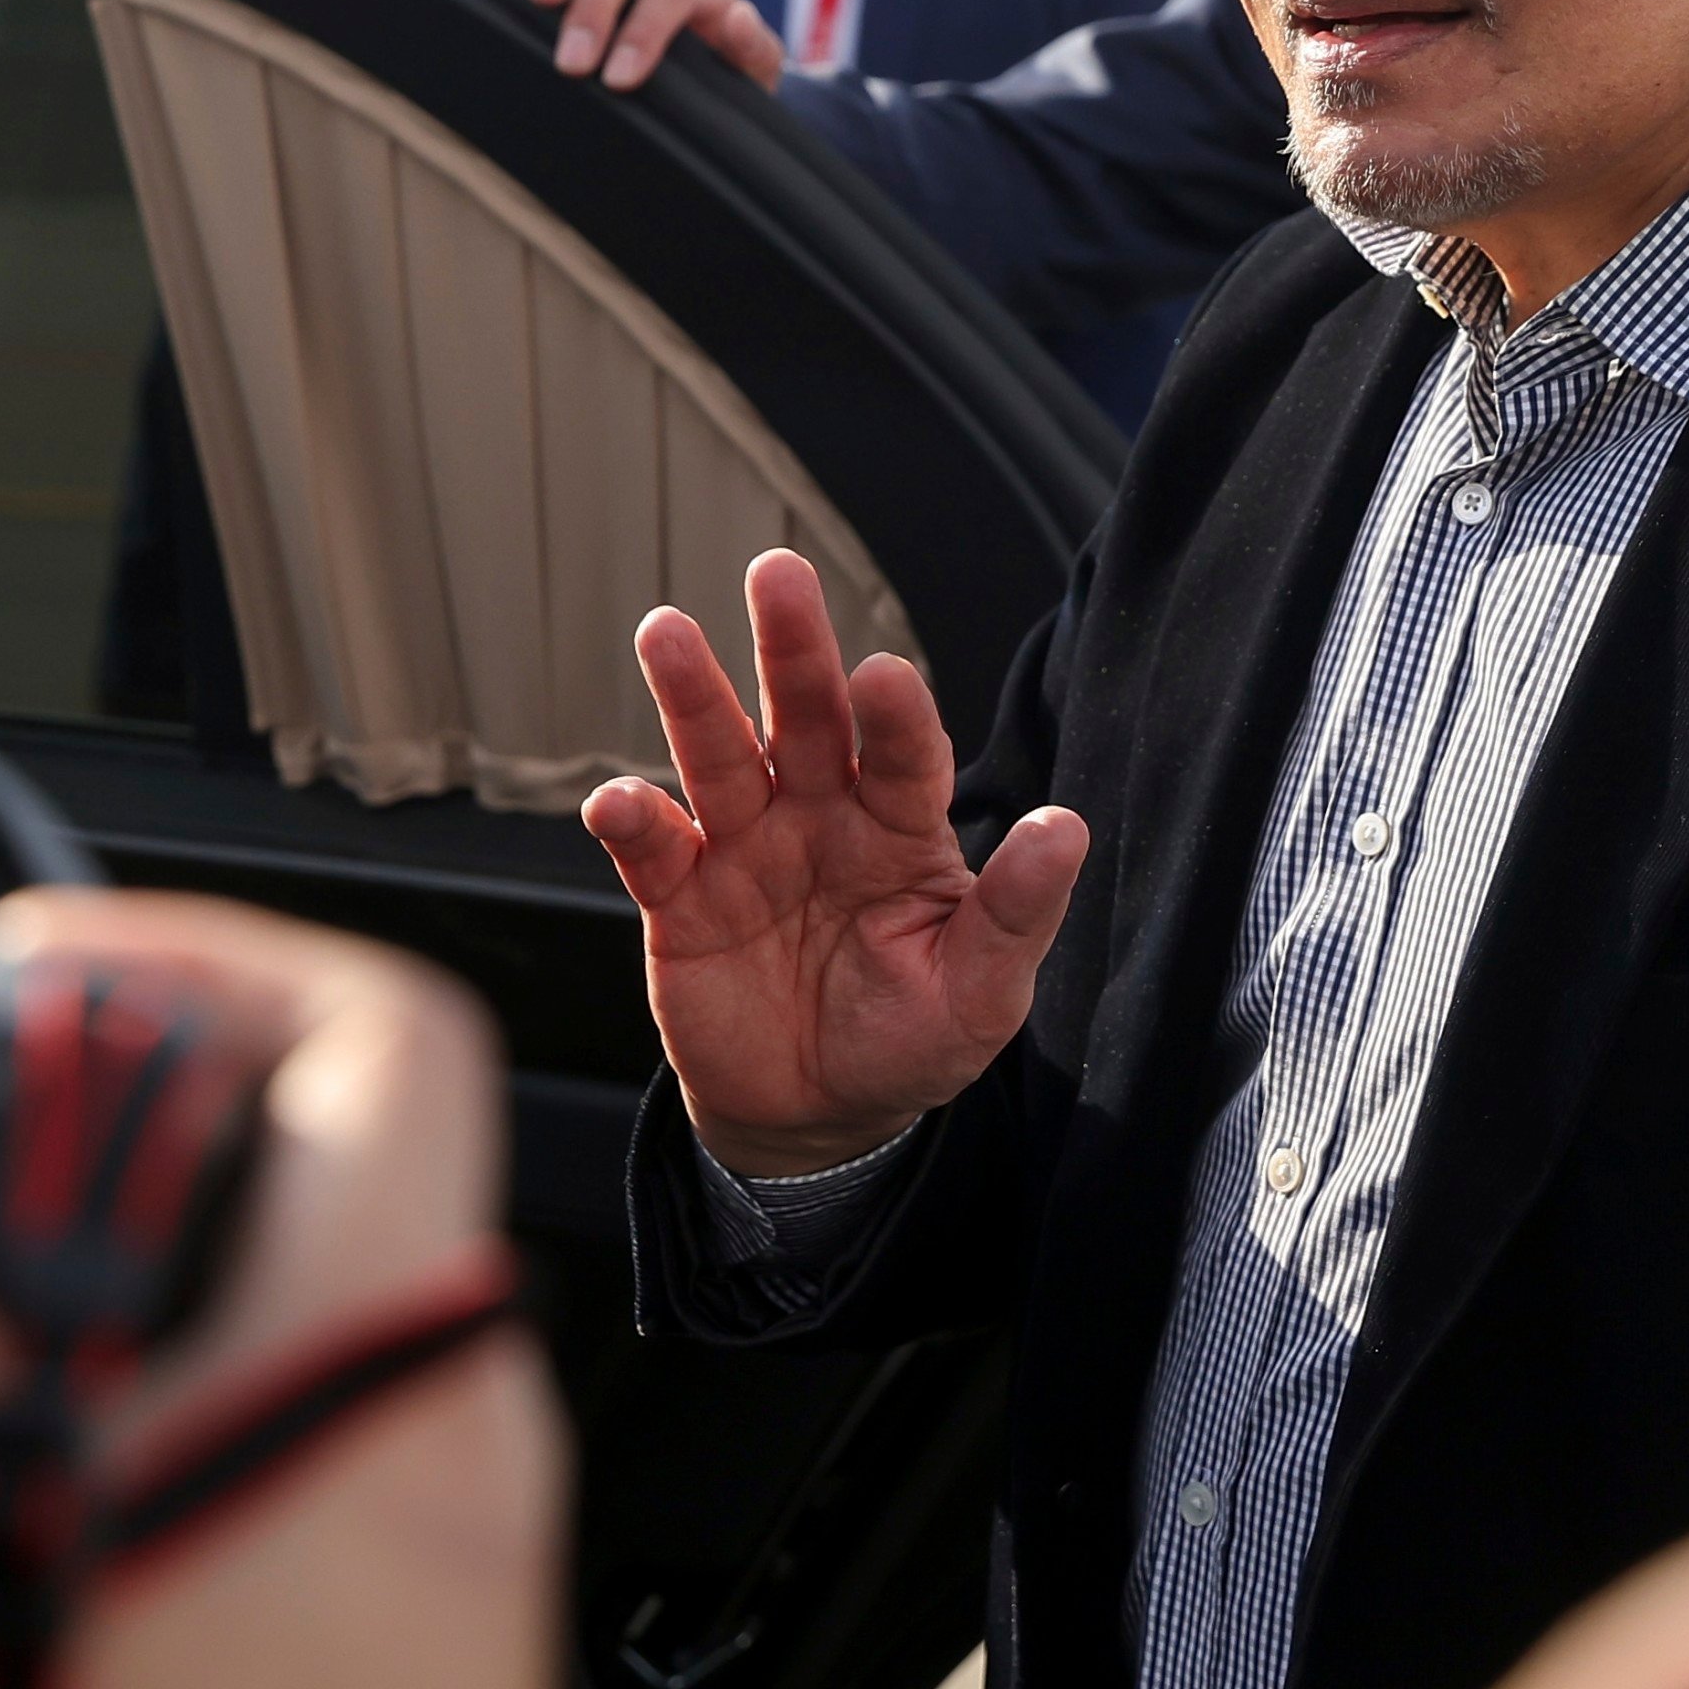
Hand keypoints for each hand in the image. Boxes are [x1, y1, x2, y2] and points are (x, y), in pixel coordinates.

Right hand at [0, 892, 564, 1688]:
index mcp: (385, 1338)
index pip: (389, 1024)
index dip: (219, 956)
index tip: (53, 975)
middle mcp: (455, 1410)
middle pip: (348, 1153)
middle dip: (152, 1125)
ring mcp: (459, 1517)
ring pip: (327, 1304)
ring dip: (163, 1276)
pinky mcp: (429, 1612)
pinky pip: (329, 1432)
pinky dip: (202, 1402)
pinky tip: (71, 1478)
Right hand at [584, 549, 1086, 1178]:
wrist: (819, 1115)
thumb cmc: (911, 1039)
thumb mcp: (981, 992)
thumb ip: (1015, 912)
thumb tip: (1068, 827)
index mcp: (901, 828)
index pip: (905, 755)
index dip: (896, 716)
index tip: (884, 675)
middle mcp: (821, 815)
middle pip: (806, 718)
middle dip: (792, 648)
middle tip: (778, 573)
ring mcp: (746, 848)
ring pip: (717, 756)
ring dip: (692, 697)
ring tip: (666, 632)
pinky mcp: (680, 897)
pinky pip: (652, 849)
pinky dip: (631, 820)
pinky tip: (620, 803)